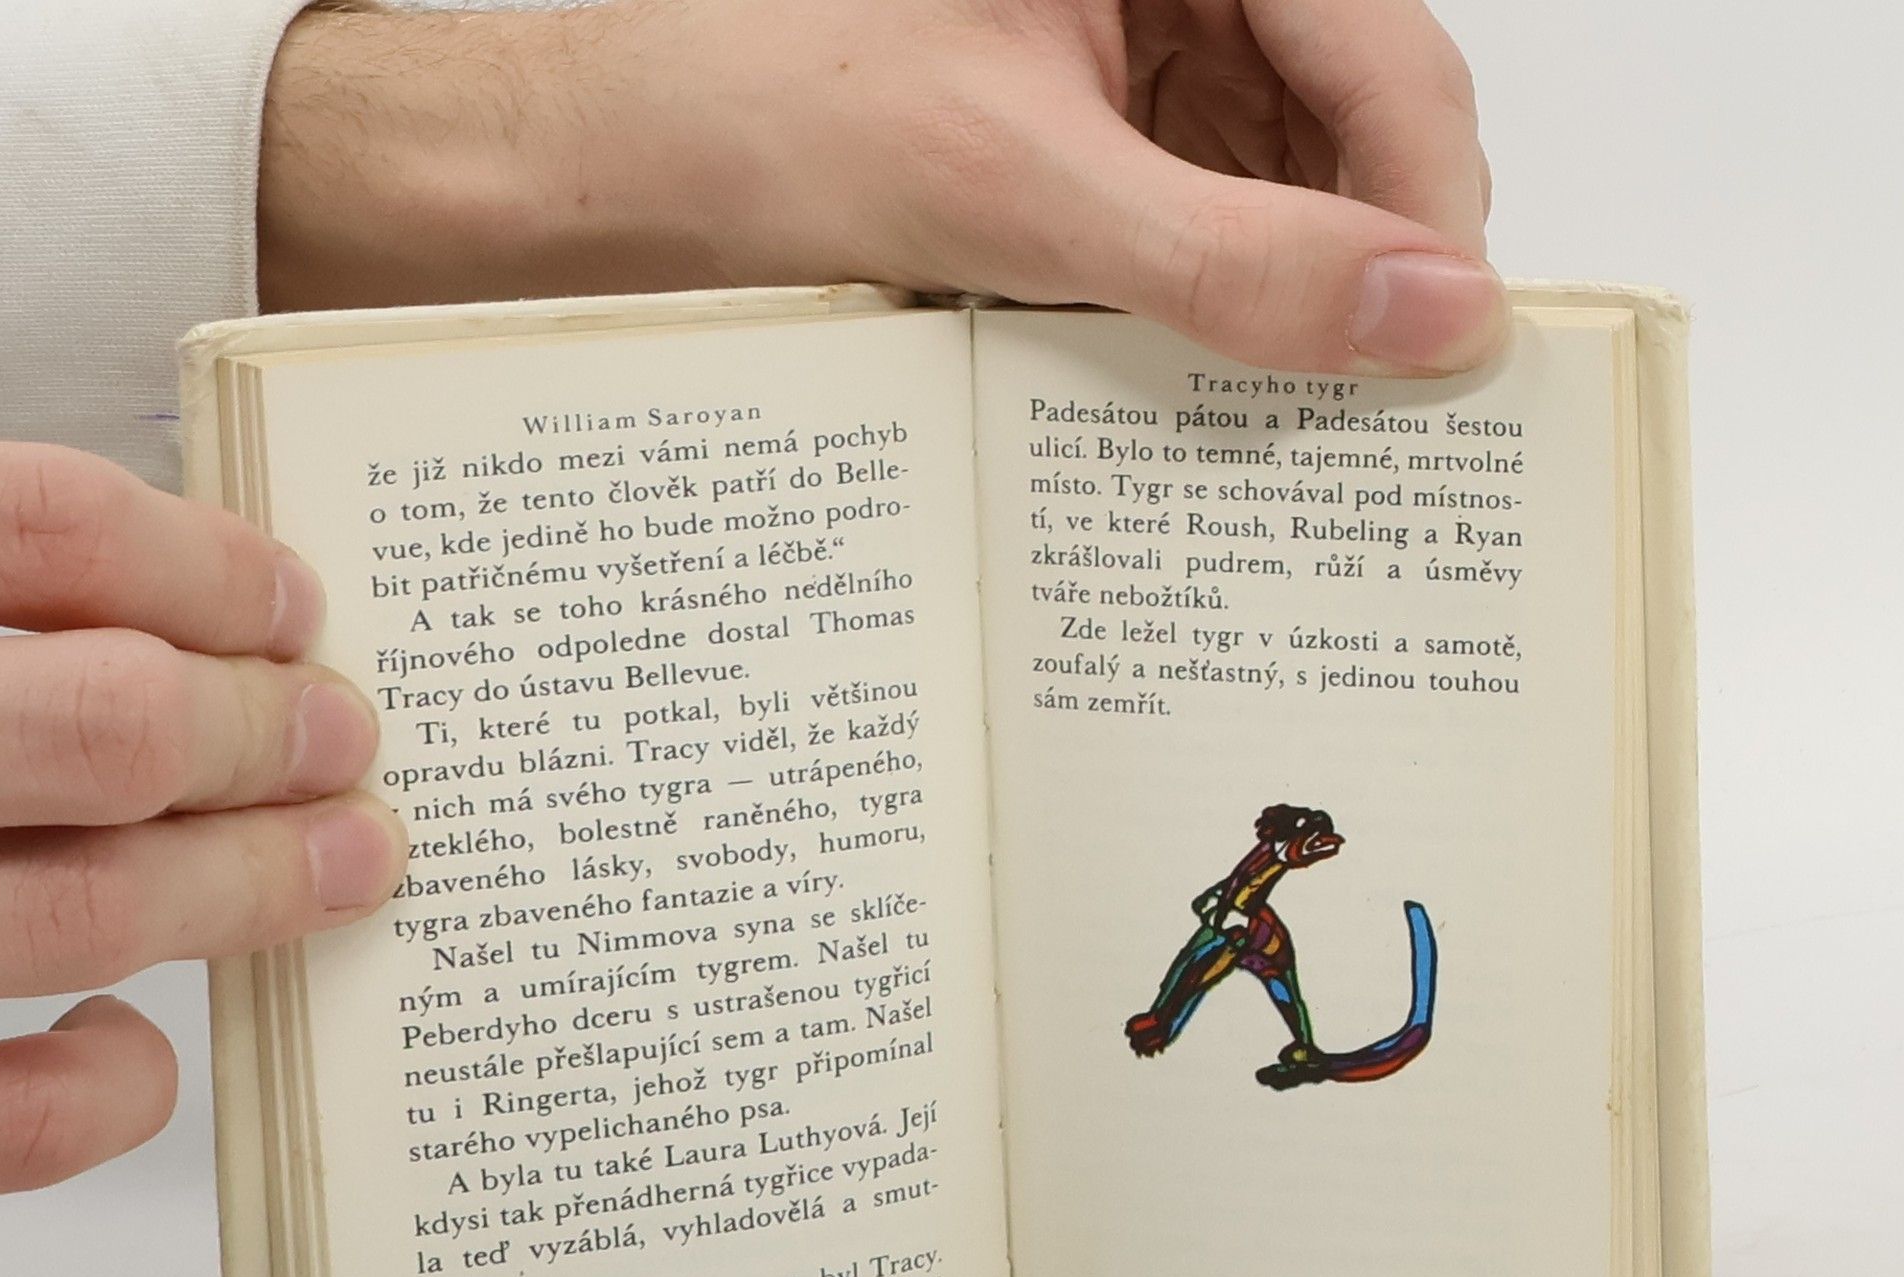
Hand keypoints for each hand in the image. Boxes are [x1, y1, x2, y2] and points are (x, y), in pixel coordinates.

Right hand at [0, 443, 406, 1193]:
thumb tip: (187, 627)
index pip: (40, 530)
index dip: (198, 563)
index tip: (298, 600)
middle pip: (110, 722)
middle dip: (270, 731)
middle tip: (352, 738)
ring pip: (87, 910)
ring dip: (248, 888)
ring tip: (357, 862)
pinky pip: (6, 1121)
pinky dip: (105, 1088)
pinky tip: (143, 1039)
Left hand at [262, 0, 1502, 374]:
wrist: (642, 170)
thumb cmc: (780, 116)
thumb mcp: (1022, 193)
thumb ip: (1235, 260)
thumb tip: (1434, 315)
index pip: (1387, 50)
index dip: (1433, 208)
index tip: (1454, 350)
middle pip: (1353, 120)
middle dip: (1363, 258)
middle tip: (1370, 404)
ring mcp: (1142, 52)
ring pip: (1289, 182)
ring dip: (1290, 295)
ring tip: (1273, 406)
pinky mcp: (1100, 131)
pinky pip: (1208, 218)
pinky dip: (1214, 302)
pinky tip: (1194, 373)